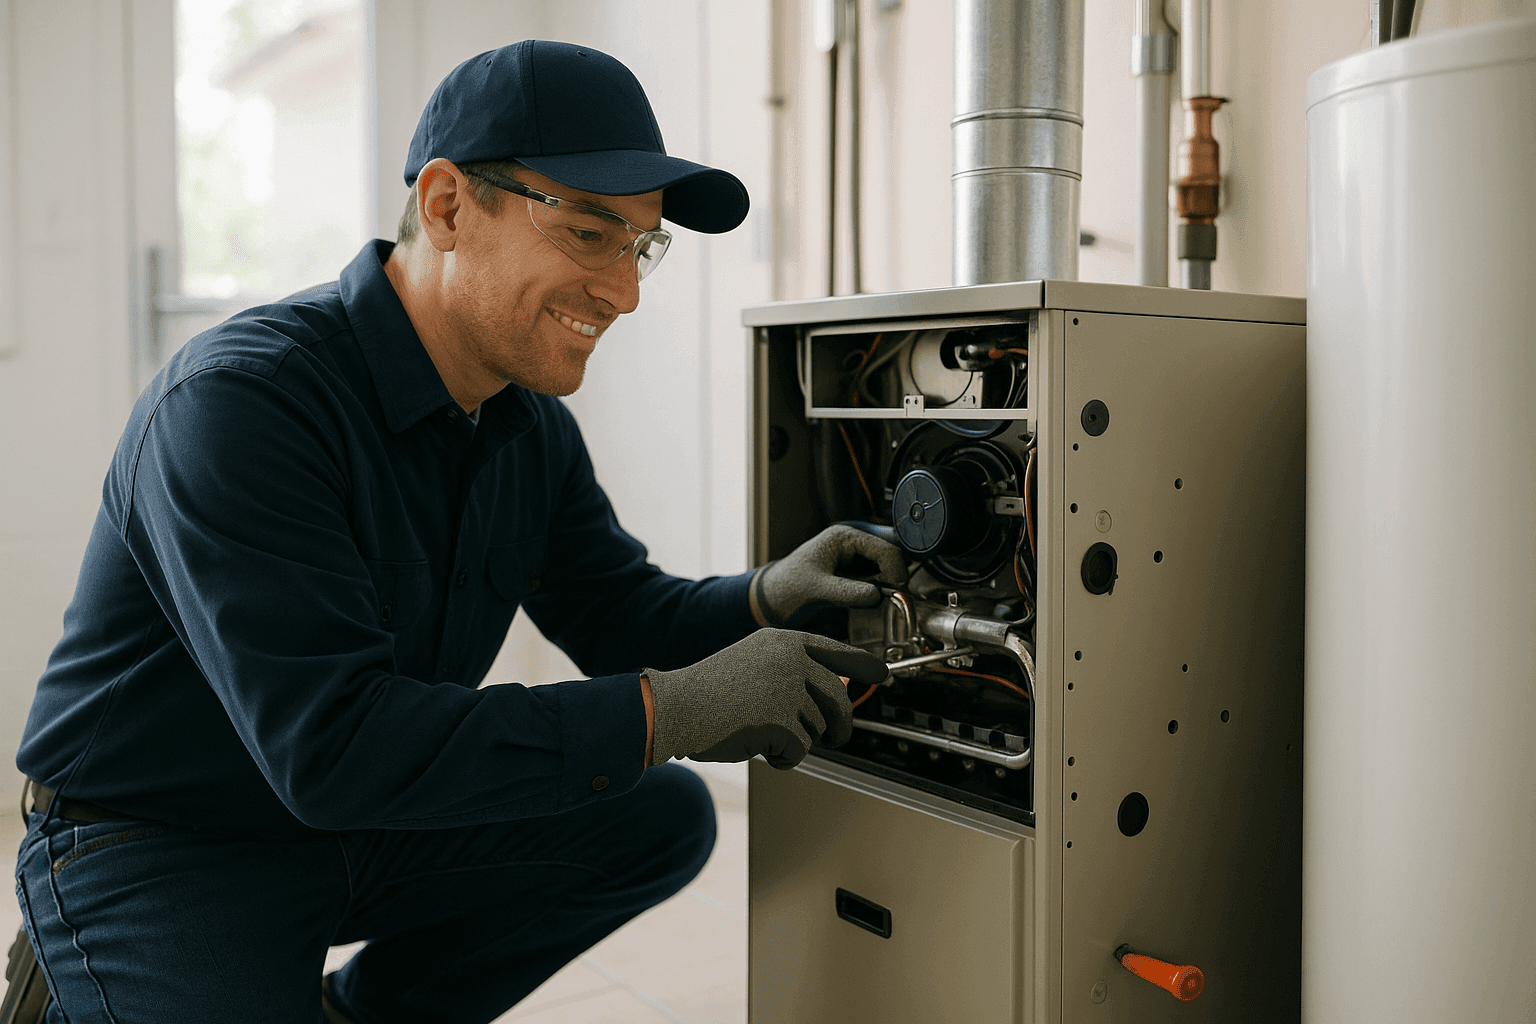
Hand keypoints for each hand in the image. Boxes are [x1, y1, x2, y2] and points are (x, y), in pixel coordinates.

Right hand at [644, 629, 887, 769]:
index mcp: (784, 642)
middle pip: (838, 698)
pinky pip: (800, 751)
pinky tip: (759, 749)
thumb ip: (793, 672)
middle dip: (842, 724)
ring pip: (818, 729)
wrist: (676, 707)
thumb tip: (838, 694)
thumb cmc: (710, 691)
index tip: (882, 674)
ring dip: (798, 742)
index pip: (835, 651)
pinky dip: (784, 759)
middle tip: (839, 739)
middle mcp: (792, 660)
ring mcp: (788, 690)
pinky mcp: (782, 722)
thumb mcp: (754, 664)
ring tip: (763, 734)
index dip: (862, 664)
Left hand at [750, 524, 907, 627]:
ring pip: (886, 568)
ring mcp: (853, 559)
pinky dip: (880, 590)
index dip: (896, 570)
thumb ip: (848, 593)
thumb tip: (878, 596)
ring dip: (889, 584)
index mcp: (843, 537)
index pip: (884, 549)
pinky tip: (874, 600)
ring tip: (882, 599)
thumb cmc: (786, 587)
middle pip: (890, 556)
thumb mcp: (818, 590)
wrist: (771, 599)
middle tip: (894, 596)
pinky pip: (877, 579)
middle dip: (895, 576)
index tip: (899, 591)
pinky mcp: (852, 574)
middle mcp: (851, 544)